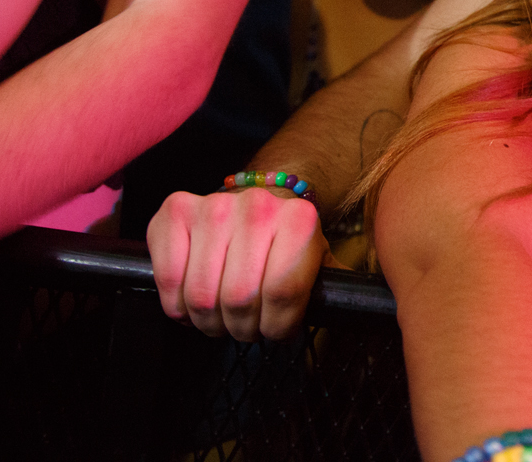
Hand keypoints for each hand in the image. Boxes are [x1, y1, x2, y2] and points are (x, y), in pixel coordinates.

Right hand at [148, 187, 343, 341]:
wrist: (257, 201)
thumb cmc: (286, 243)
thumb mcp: (317, 260)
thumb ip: (333, 287)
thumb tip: (363, 313)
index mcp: (300, 218)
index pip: (282, 293)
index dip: (277, 326)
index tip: (277, 331)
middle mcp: (257, 205)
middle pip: (240, 298)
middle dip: (243, 328)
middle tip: (246, 328)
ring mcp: (214, 206)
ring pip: (202, 296)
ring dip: (209, 322)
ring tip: (221, 318)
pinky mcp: (175, 211)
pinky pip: (168, 279)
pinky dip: (177, 305)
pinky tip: (191, 302)